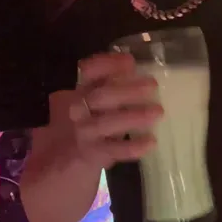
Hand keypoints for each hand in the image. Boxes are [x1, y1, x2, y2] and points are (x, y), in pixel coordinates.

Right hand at [69, 52, 161, 167]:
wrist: (62, 160)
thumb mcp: (88, 102)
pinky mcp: (94, 154)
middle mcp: (79, 109)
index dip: (108, 64)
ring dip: (134, 116)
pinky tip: (151, 142)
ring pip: (108, 122)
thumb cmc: (82, 125)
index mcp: (80, 91)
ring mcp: (85, 133)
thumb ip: (107, 85)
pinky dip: (133, 146)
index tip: (130, 61)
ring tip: (158, 112)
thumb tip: (133, 69)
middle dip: (128, 90)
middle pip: (102, 96)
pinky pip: (115, 150)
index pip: (89, 72)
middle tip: (153, 86)